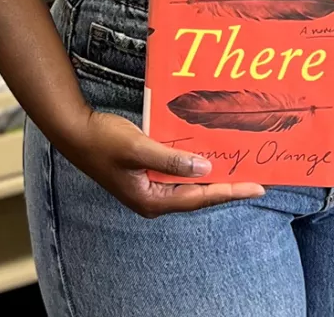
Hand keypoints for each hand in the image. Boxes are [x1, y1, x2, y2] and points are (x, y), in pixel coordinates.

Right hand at [57, 110, 264, 218]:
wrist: (76, 131)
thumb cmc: (104, 141)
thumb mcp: (139, 148)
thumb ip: (172, 160)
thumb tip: (205, 168)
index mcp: (152, 200)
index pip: (200, 198)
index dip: (230, 191)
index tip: (257, 187)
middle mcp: (154, 198)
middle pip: (198, 195)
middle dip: (226, 186)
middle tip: (255, 180)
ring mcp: (151, 186)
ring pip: (190, 183)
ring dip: (213, 175)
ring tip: (240, 168)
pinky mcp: (148, 173)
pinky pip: (179, 171)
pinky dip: (196, 164)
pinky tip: (210, 154)